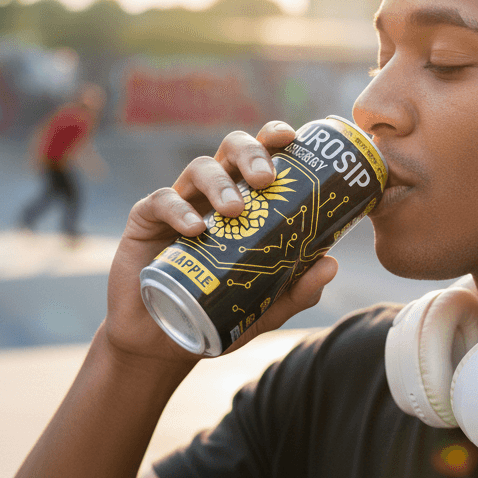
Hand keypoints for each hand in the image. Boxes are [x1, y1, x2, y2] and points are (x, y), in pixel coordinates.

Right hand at [102, 121, 338, 366]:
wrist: (164, 340)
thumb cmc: (218, 310)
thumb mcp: (265, 307)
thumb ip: (298, 290)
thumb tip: (331, 265)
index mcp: (246, 200)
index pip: (261, 156)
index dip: (274, 137)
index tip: (290, 137)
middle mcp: (214, 193)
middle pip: (232, 149)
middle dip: (252, 153)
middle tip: (267, 178)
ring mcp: (180, 203)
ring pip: (199, 168)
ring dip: (220, 182)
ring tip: (235, 210)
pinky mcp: (145, 221)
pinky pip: (161, 201)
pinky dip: (179, 210)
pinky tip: (195, 230)